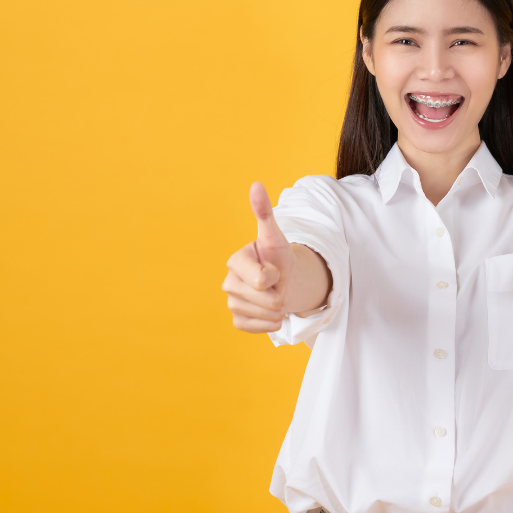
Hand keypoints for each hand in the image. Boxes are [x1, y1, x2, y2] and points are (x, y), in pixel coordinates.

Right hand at [222, 182, 296, 332]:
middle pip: (264, 299)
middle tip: (276, 284)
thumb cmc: (278, 256)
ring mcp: (231, 302)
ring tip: (274, 295)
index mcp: (235, 261)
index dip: (275, 275)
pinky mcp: (237, 319)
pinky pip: (254, 327)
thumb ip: (264, 212)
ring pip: (261, 313)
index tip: (274, 268)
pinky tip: (271, 313)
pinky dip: (269, 323)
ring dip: (276, 308)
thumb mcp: (275, 236)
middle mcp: (228, 281)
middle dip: (279, 294)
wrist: (284, 280)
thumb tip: (256, 184)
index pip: (262, 279)